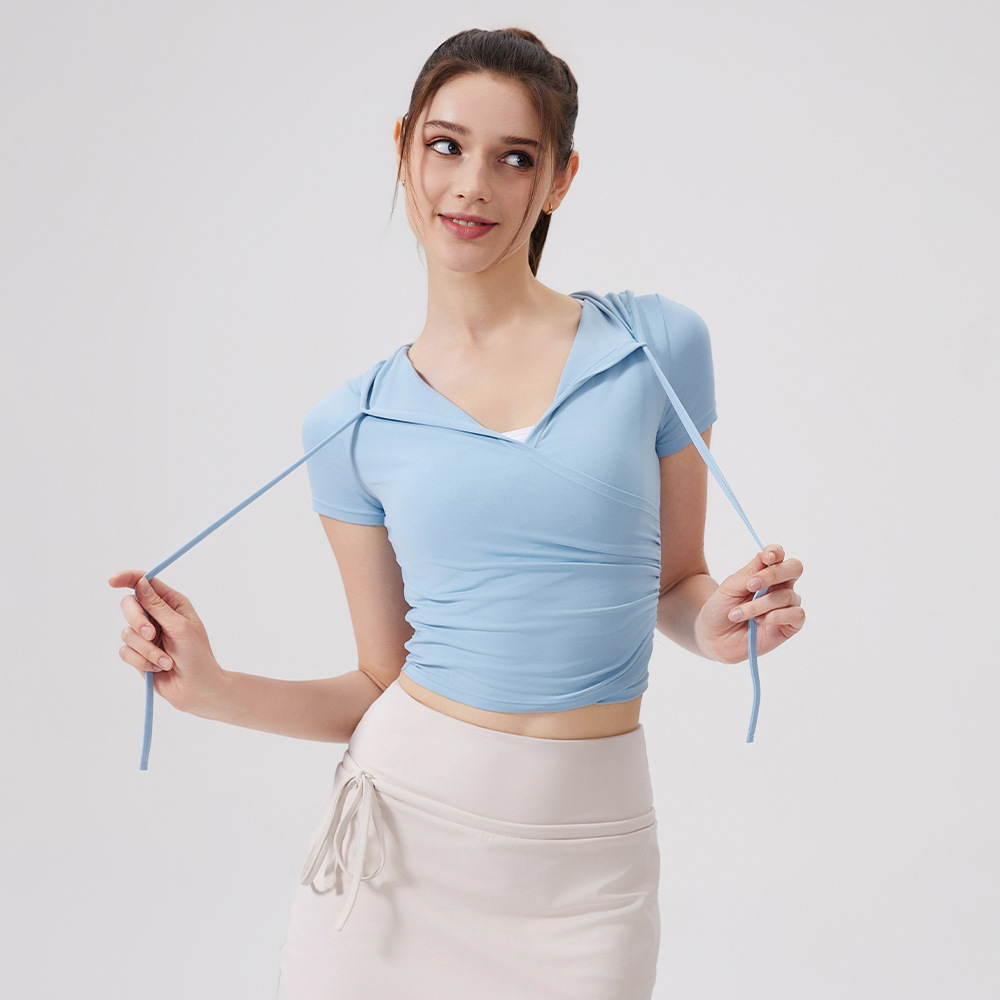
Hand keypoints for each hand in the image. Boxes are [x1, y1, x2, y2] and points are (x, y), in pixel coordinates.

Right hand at [108, 571, 225, 713]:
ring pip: (126, 633)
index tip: (112, 581)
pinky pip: (125, 652)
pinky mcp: (138, 654)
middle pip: (129, 606)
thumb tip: (141, 584)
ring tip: (167, 661)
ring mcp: (146, 636)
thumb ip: (158, 607)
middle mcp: (157, 617)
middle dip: (137, 621)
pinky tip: (159, 669)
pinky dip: (143, 661)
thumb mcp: (181, 627)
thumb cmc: (197, 656)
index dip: (128, 578)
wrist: (196, 689)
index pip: (146, 583)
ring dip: (147, 650)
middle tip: (151, 634)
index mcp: (172, 604)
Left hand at [694, 544, 804, 663]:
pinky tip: (760, 621)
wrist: (713, 636)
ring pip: (787, 595)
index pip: (778, 555)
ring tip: (737, 614)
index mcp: (765, 572)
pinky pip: (796, 614)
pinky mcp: (791, 625)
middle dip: (774, 574)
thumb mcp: (730, 588)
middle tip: (751, 584)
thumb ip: (748, 573)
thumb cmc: (721, 609)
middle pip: (794, 568)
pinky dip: (777, 616)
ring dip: (759, 605)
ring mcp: (787, 605)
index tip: (766, 557)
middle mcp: (780, 586)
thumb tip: (764, 557)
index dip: (776, 552)